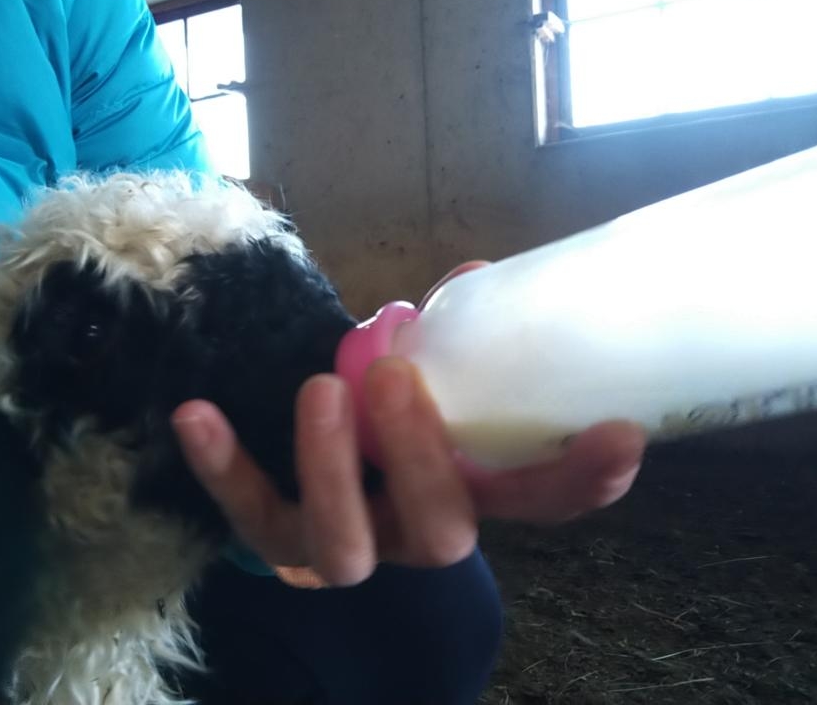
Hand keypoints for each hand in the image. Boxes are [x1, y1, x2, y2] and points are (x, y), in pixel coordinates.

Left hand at [172, 266, 645, 588]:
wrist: (317, 490)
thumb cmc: (389, 424)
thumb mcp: (431, 383)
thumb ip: (452, 341)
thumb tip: (476, 270)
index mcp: (469, 493)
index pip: (541, 499)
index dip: (582, 479)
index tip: (618, 433)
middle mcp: (415, 532)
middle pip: (440, 533)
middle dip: (421, 457)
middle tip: (397, 379)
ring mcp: (345, 546)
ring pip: (344, 545)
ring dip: (332, 467)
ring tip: (324, 389)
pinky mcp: (277, 540)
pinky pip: (249, 515)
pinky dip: (225, 466)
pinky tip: (197, 413)